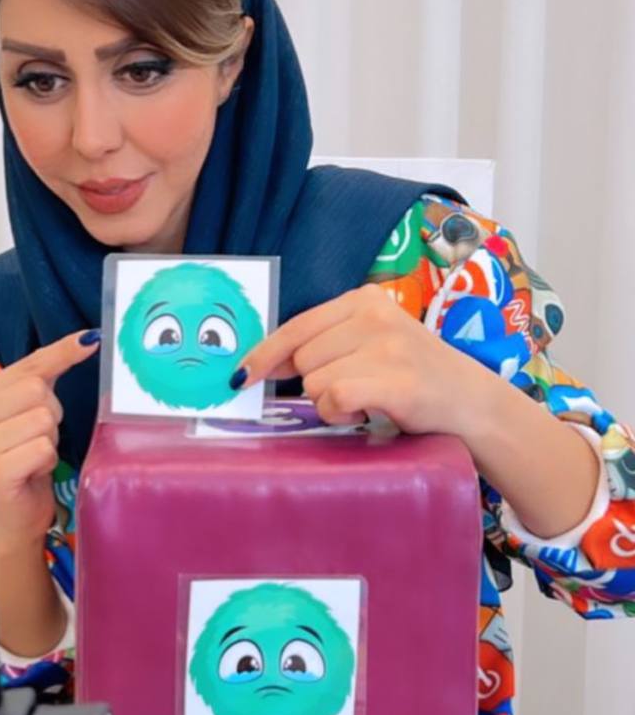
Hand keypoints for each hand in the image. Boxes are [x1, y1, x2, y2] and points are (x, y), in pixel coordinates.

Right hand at [0, 331, 99, 550]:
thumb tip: (86, 339)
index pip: (27, 366)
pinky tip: (32, 472)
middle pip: (37, 390)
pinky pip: (43, 449)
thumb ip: (46, 374)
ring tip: (33, 456)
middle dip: (51, 415)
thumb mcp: (30, 410)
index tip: (89, 340)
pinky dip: (47, 461)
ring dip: (49, 440)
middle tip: (36, 438)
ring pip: (43, 419)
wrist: (16, 512)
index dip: (61, 354)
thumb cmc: (25, 458)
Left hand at [234, 285, 491, 433]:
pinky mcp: (395, 380)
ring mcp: (387, 346)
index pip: (297, 326)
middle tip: (350, 392)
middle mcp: (374, 315)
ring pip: (315, 381)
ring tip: (366, 402)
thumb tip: (262, 365)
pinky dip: (340, 414)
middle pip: (302, 358)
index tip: (243, 376)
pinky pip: (334, 398)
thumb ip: (326, 345)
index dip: (265, 355)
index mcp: (365, 300)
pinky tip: (364, 414)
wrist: (471, 403)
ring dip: (330, 403)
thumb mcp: (373, 343)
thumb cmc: (413, 378)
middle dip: (314, 384)